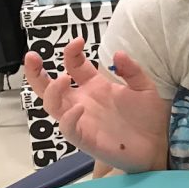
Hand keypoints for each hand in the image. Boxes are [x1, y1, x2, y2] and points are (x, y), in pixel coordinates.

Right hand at [23, 38, 169, 172]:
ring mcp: (82, 120)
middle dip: (36, 72)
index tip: (78, 41)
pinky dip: (69, 118)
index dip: (71, 52)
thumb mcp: (145, 88)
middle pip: (50, 86)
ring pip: (53, 106)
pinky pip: (68, 129)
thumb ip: (132, 71)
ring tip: (62, 79)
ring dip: (52, 92)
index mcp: (95, 86)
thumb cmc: (148, 118)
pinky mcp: (85, 138)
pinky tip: (78, 108)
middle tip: (32, 56)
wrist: (156, 146)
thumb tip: (118, 53)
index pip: (74, 66)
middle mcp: (83, 101)